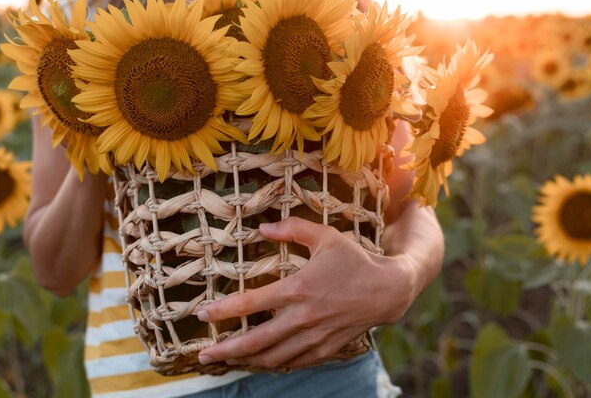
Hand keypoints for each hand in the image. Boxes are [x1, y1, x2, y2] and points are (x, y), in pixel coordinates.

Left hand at [197, 217, 415, 368]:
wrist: (388, 290)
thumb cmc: (355, 260)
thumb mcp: (326, 236)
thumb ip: (293, 228)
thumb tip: (263, 227)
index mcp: (297, 288)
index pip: (250, 304)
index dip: (222, 311)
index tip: (202, 315)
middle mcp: (302, 317)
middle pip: (255, 341)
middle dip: (225, 350)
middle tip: (203, 355)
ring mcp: (314, 337)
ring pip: (272, 357)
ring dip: (246, 360)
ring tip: (226, 360)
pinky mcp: (325, 349)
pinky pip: (293, 362)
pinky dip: (274, 364)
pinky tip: (262, 362)